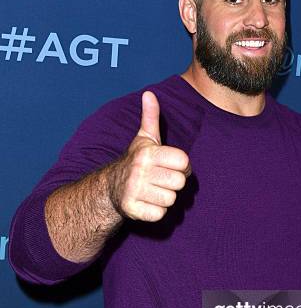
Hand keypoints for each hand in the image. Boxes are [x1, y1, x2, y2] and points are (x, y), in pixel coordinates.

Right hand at [108, 91, 190, 220]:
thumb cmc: (136, 161)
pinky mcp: (132, 209)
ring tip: (153, 191)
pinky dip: (156, 212)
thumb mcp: (144, 139)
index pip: (184, 162)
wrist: (110, 188)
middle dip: (173, 183)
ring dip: (165, 198)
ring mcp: (135, 191)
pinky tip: (147, 203)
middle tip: (161, 180)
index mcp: (148, 153)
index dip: (182, 166)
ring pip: (171, 200)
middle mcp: (140, 171)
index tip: (171, 166)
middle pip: (179, 183)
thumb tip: (149, 93)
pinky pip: (160, 214)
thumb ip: (151, 117)